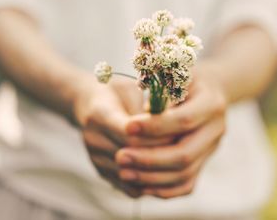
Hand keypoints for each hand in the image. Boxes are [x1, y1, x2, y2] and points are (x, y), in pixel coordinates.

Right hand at [74, 77, 173, 196]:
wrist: (90, 105)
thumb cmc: (117, 92)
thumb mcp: (132, 89)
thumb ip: (148, 107)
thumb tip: (173, 123)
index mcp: (99, 114)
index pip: (130, 134)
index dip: (157, 135)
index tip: (179, 130)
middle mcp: (93, 139)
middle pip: (131, 156)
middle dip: (161, 153)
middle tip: (185, 148)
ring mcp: (96, 159)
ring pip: (132, 176)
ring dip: (158, 171)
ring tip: (180, 162)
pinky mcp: (102, 173)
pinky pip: (129, 187)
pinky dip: (150, 184)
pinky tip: (168, 173)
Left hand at [115, 64, 226, 198]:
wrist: (208, 90)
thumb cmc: (183, 78)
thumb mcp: (174, 73)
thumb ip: (160, 89)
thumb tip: (140, 114)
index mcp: (212, 103)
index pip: (183, 120)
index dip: (154, 126)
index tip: (127, 127)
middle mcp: (216, 130)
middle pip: (184, 153)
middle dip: (149, 158)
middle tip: (119, 157)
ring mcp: (212, 149)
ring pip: (184, 174)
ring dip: (151, 177)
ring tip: (123, 172)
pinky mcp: (204, 162)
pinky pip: (186, 184)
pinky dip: (163, 189)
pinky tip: (140, 184)